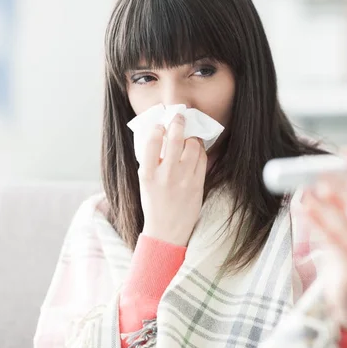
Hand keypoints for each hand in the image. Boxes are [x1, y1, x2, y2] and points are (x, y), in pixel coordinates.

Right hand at [138, 113, 207, 246]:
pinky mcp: (198, 184)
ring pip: (192, 146)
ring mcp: (184, 179)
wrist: (166, 230)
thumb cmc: (154, 203)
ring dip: (191, 137)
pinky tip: (196, 150)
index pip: (152, 142)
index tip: (161, 125)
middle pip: (175, 139)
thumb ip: (150, 161)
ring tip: (189, 137)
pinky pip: (202, 159)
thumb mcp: (144, 182)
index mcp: (147, 174)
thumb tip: (159, 135)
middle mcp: (166, 175)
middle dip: (178, 123)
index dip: (158, 128)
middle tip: (179, 117)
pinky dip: (199, 150)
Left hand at [298, 152, 346, 329]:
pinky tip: (304, 210)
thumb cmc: (346, 250)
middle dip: (342, 190)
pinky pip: (335, 243)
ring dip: (326, 207)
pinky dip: (318, 224)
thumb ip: (338, 202)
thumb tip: (317, 175)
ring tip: (307, 193)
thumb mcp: (346, 224)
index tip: (346, 154)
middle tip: (319, 177)